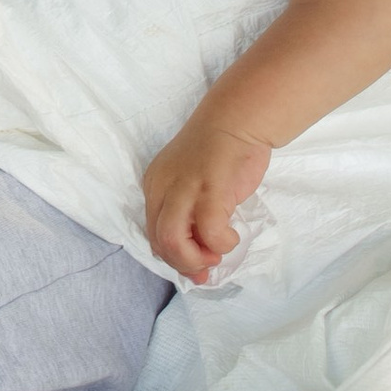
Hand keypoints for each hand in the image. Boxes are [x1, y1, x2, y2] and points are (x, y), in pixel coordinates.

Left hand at [143, 108, 273, 282]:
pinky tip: (232, 233)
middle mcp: (162, 187)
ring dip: (197, 258)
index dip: (175, 259)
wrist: (237, 120)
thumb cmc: (220, 157)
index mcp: (155, 186)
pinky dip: (222, 243)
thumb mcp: (194, 187)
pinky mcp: (208, 188)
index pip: (153, 235)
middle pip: (160, 242)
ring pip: (172, 241)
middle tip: (210, 260)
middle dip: (186, 263)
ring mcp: (184, 187)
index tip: (198, 270)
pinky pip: (210, 232)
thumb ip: (191, 219)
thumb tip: (198, 265)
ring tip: (217, 251)